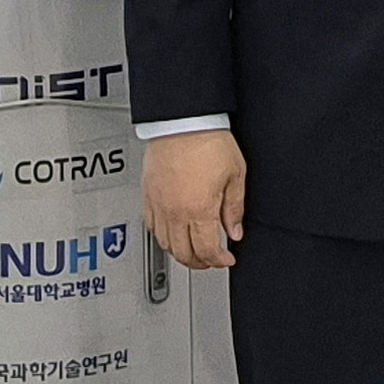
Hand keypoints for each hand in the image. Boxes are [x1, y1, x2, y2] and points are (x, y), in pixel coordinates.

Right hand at [144, 131, 248, 269]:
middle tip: (211, 260)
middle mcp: (175, 211)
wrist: (183, 121)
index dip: (219, 260)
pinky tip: (173, 233)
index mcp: (199, 209)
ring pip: (165, 243)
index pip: (207, 250)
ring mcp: (158, 204)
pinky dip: (162, 236)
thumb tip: (235, 231)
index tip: (226, 259)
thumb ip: (235, 208)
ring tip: (194, 250)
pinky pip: (151, 226)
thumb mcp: (235, 175)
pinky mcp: (148, 194)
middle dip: (200, 262)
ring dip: (181, 252)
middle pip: (184, 253)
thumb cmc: (209, 141)